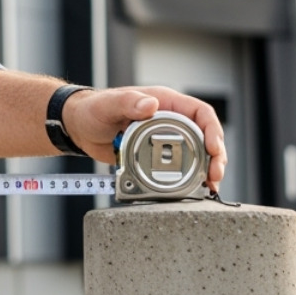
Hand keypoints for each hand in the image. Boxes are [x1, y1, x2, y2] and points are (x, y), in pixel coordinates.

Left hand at [62, 86, 227, 189]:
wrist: (79, 127)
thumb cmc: (93, 109)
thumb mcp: (109, 104)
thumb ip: (128, 102)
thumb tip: (151, 105)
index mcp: (165, 104)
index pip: (200, 113)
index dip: (212, 131)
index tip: (214, 149)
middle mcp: (170, 121)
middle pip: (205, 137)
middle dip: (215, 156)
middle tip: (216, 176)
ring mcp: (166, 140)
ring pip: (197, 155)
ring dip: (207, 170)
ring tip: (211, 187)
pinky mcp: (157, 158)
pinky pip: (179, 168)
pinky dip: (189, 179)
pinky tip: (197, 192)